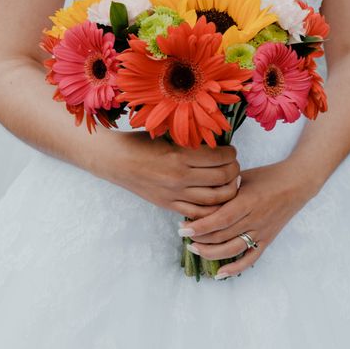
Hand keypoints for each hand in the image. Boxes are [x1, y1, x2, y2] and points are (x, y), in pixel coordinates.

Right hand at [106, 132, 241, 218]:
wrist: (115, 160)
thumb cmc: (140, 143)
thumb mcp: (167, 135)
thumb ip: (191, 140)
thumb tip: (218, 141)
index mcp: (180, 155)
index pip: (219, 157)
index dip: (231, 154)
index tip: (231, 151)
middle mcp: (179, 177)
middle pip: (221, 178)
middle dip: (234, 171)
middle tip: (234, 166)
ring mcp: (174, 194)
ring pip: (215, 199)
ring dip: (229, 191)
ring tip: (230, 183)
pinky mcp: (168, 205)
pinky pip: (198, 213)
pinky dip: (212, 209)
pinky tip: (217, 201)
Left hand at [178, 159, 320, 277]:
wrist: (297, 183)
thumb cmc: (267, 176)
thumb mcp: (243, 176)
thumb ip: (224, 188)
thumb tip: (199, 196)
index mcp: (247, 201)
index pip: (219, 219)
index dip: (200, 226)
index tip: (182, 227)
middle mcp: (254, 219)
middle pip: (222, 236)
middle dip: (200, 239)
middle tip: (184, 236)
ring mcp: (262, 232)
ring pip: (232, 250)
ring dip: (211, 253)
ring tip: (195, 249)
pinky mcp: (268, 239)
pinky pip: (251, 258)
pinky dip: (235, 268)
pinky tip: (219, 274)